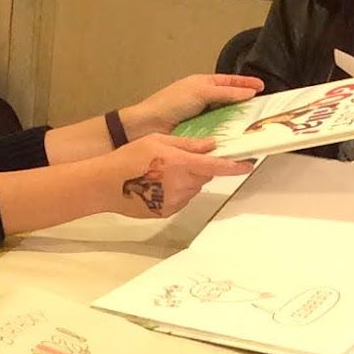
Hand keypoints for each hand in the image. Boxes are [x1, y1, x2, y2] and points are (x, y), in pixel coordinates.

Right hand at [108, 134, 253, 218]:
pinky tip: (156, 186)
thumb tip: (210, 145)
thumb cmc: (128, 158)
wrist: (106, 184)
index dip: (235, 166)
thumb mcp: (158, 141)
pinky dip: (175, 192)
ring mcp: (175, 201)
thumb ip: (187, 144)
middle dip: (198, 168)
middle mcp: (183, 185)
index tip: (248, 164)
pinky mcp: (167, 211)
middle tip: (177, 160)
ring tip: (161, 173)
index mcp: (182, 164)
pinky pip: (180, 200)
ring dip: (186, 181)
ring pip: (192, 189)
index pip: (217, 167)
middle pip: (204, 177)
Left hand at [122, 73, 263, 137]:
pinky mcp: (199, 134)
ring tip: (254, 126)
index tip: (262, 87)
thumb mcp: (200, 92)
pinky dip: (227, 136)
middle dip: (245, 105)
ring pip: (225, 119)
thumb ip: (225, 92)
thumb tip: (248, 93)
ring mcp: (201, 117)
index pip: (229, 82)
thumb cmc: (170, 103)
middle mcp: (204, 100)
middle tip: (262, 110)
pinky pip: (217, 133)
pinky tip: (238, 140)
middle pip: (230, 101)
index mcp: (203, 85)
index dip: (246, 84)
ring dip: (238, 123)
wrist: (149, 125)